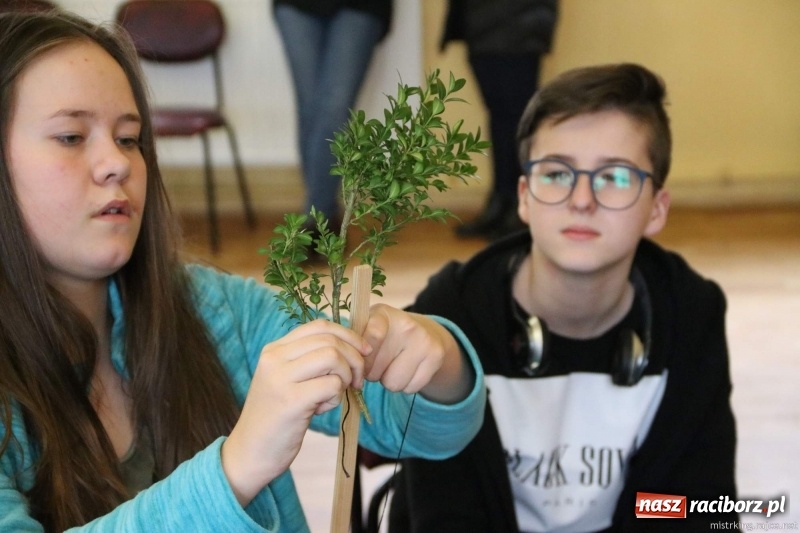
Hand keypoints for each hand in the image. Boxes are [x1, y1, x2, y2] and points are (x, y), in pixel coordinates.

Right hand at [221, 319, 371, 505]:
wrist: (250, 452)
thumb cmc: (275, 417)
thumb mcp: (286, 380)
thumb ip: (308, 361)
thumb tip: (351, 346)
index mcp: (274, 349)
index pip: (319, 326)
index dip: (348, 335)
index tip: (363, 352)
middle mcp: (274, 358)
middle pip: (330, 340)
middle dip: (355, 358)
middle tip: (357, 380)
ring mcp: (281, 378)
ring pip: (333, 357)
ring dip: (346, 376)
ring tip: (337, 394)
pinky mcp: (291, 401)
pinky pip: (331, 385)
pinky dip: (336, 396)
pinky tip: (322, 408)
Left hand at [361, 304, 473, 403]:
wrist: (423, 332)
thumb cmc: (384, 335)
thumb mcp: (366, 330)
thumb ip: (354, 346)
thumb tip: (353, 373)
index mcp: (382, 314)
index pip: (372, 336)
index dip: (361, 357)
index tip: (361, 359)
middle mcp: (406, 324)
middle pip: (374, 371)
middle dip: (372, 373)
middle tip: (379, 362)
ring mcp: (424, 340)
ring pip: (393, 384)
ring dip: (389, 381)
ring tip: (393, 365)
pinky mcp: (436, 356)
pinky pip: (410, 389)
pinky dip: (406, 385)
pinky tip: (408, 369)